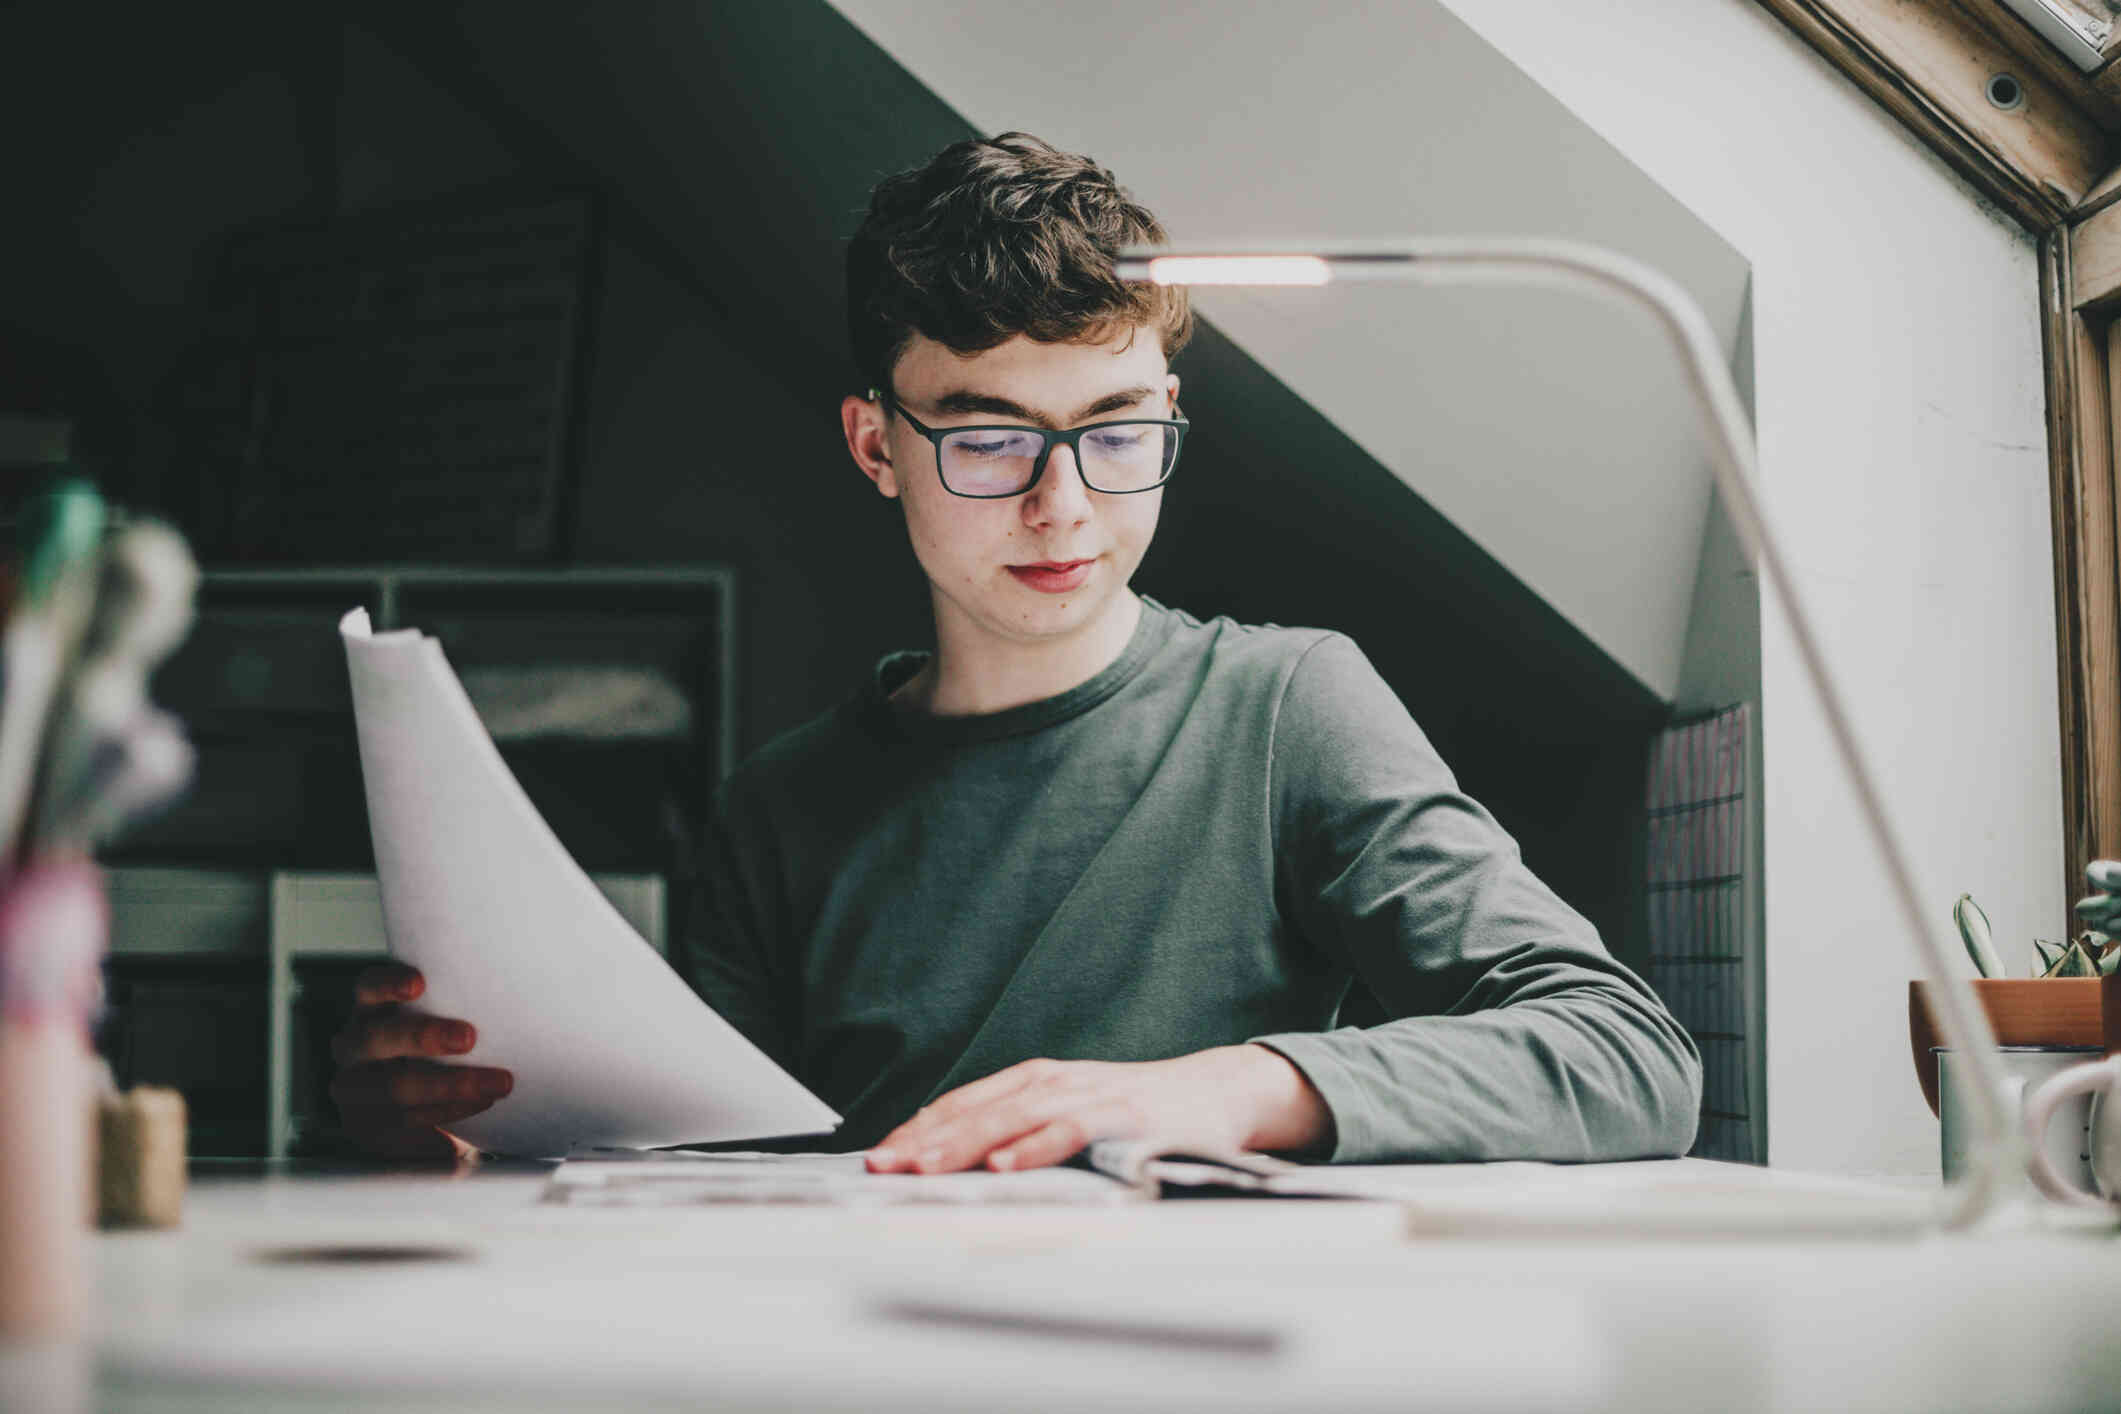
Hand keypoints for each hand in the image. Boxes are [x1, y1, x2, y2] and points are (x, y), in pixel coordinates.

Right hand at [329, 962, 511, 1160]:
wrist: (417, 1109)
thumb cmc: (438, 1049)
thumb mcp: (438, 1021)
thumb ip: (455, 1005)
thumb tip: (515, 985)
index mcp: (369, 1011)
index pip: (368, 988)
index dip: (388, 984)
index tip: (418, 983)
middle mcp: (353, 1047)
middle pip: (377, 1038)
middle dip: (424, 1037)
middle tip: (469, 1038)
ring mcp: (353, 1091)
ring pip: (395, 1088)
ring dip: (451, 1086)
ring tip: (498, 1084)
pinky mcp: (366, 1129)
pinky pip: (405, 1124)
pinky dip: (446, 1115)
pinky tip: (479, 1106)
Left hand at [865, 1044, 1331, 1174]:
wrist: (1217, 1093)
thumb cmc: (1138, 1110)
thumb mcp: (1071, 1111)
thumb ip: (1020, 1128)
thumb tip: (956, 1156)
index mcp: (1035, 1081)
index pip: (963, 1103)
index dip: (916, 1130)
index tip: (876, 1159)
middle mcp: (1054, 1082)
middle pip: (977, 1109)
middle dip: (925, 1140)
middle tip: (883, 1167)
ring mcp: (1088, 1096)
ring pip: (1014, 1116)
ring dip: (967, 1142)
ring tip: (927, 1167)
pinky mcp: (1122, 1117)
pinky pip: (1071, 1130)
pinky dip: (1036, 1145)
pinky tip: (1007, 1163)